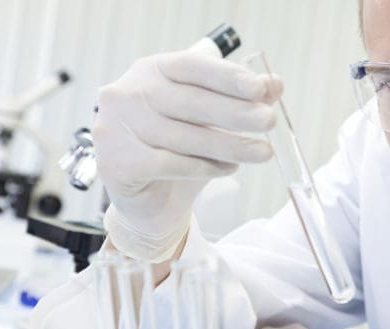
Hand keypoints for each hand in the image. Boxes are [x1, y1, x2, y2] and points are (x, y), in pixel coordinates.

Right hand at [93, 43, 282, 261]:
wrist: (149, 202)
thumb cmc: (180, 151)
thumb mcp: (212, 121)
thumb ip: (240, 99)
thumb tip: (275, 84)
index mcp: (150, 70)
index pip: (192, 66)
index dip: (228, 77)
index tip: (261, 89)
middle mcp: (127, 93)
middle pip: (190, 101)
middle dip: (235, 112)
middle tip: (269, 121)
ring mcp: (115, 127)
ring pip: (184, 136)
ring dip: (229, 146)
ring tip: (261, 153)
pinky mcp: (116, 162)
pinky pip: (170, 164)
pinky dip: (204, 168)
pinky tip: (228, 170)